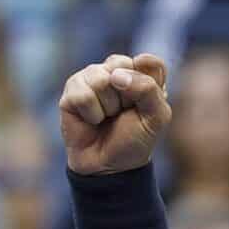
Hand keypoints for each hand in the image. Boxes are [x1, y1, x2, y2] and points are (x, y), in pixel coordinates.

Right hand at [58, 54, 171, 175]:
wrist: (109, 166)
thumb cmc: (134, 139)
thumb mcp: (156, 117)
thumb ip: (148, 89)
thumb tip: (115, 76)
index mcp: (140, 72)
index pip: (148, 62)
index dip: (149, 86)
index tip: (144, 107)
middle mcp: (115, 70)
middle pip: (122, 65)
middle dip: (126, 96)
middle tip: (123, 113)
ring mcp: (91, 77)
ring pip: (100, 79)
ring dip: (108, 106)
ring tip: (107, 117)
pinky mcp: (72, 90)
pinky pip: (83, 95)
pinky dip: (92, 114)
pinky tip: (92, 120)